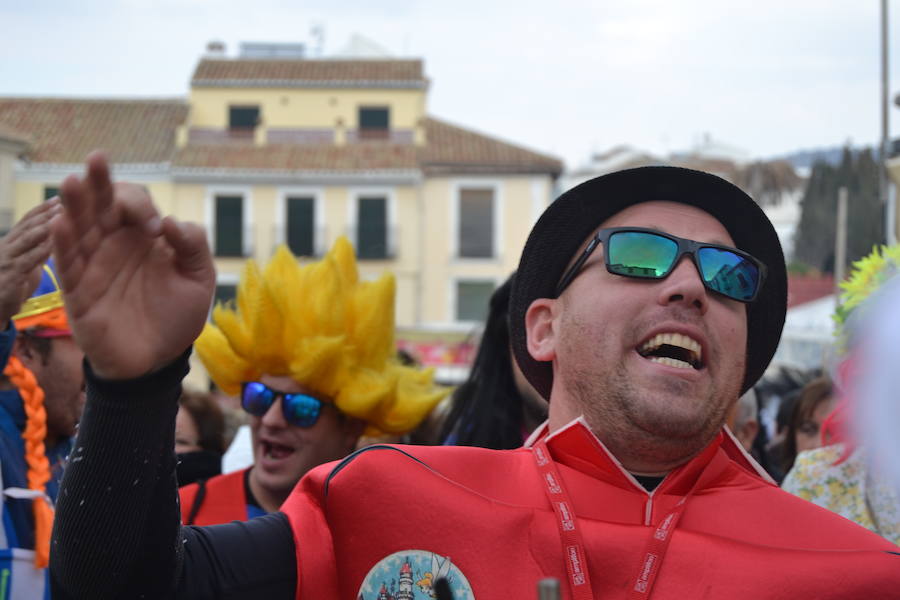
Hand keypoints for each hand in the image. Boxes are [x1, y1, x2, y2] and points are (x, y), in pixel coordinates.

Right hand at [0, 198, 60, 323]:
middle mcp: (7, 247)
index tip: (59, 198)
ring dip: (45, 225)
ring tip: (62, 214)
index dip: (42, 208)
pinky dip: (42, 250)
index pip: (27, 220)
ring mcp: (7, 261)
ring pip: (27, 238)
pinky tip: (56, 243)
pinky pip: (28, 260)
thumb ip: (37, 250)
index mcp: (11, 243)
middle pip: (28, 225)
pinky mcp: (11, 277)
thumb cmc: (11, 287)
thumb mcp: (26, 264)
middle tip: (66, 200)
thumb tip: (53, 236)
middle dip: (47, 212)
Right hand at [52, 152, 215, 378]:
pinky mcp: (79, 291)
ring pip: (79, 228)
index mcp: (143, 236)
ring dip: (75, 205)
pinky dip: (63, 244)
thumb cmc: (177, 315)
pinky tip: (61, 223)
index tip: (155, 227)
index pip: (132, 202)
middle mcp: (114, 244)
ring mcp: (94, 265)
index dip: (140, 204)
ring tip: (73, 182)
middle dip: (99, 182)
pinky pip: (67, 264)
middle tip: (97, 160)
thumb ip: (195, 246)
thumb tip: (173, 222)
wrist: (159, 360)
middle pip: (100, 205)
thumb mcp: (199, 278)